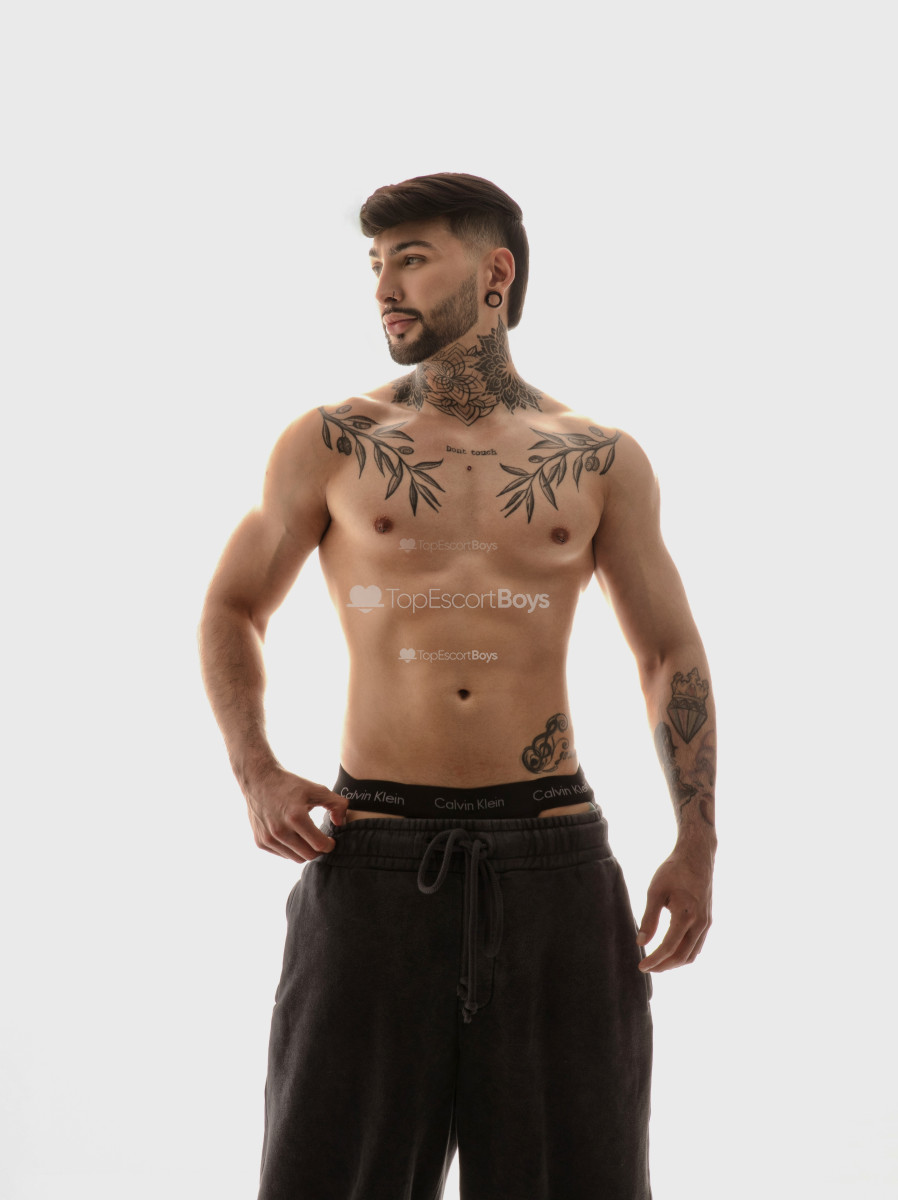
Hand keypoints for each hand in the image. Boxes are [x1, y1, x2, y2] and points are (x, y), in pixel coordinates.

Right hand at [243, 766, 347, 862]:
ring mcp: (268, 838)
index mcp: (296, 817)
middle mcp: (280, 830)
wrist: (259, 780)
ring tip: (307, 837)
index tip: (331, 840)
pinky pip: (283, 855)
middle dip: (319, 850)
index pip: (319, 845)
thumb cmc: (291, 785)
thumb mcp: (317, 789)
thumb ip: (337, 804)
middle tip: (321, 840)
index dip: (329, 845)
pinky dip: (290, 849)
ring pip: (295, 858)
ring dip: (304, 851)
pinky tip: (292, 835)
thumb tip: (340, 824)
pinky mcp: (260, 842)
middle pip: (309, 855)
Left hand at [637, 849, 712, 971]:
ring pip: (692, 954)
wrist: (697, 856)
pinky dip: (685, 953)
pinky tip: (672, 951)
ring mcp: (707, 923)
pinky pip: (698, 945)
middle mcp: (700, 923)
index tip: (641, 966)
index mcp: (686, 915)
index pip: (669, 947)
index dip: (654, 960)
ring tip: (658, 962)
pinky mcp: (708, 920)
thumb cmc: (673, 871)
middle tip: (648, 967)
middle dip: (664, 966)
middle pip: (682, 956)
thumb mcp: (655, 891)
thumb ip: (649, 918)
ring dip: (675, 962)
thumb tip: (641, 942)